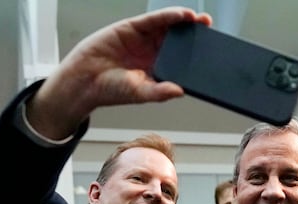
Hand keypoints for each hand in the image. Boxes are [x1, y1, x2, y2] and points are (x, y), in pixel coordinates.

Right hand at [27, 7, 212, 138]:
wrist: (84, 80)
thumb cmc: (111, 89)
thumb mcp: (140, 93)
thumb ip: (160, 92)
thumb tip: (180, 91)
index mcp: (159, 69)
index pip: (182, 60)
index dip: (197, 55)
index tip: (213, 53)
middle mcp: (153, 52)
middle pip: (179, 40)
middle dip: (195, 35)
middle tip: (211, 31)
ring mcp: (144, 39)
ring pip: (169, 27)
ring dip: (185, 22)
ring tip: (200, 21)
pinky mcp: (133, 27)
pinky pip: (154, 20)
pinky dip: (169, 16)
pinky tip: (182, 15)